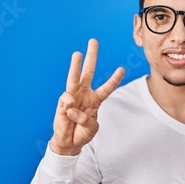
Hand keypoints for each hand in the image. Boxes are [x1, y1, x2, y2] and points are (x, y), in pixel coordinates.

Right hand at [49, 39, 124, 155]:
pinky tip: (69, 112)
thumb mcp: (91, 128)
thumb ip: (85, 119)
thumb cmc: (82, 133)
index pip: (107, 87)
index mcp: (95, 100)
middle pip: (88, 72)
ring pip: (74, 78)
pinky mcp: (62, 104)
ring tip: (77, 54)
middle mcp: (84, 94)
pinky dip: (68, 105)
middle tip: (93, 41)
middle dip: (91, 57)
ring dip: (75, 66)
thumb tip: (71, 106)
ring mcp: (72, 98)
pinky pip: (66, 99)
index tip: (122, 69)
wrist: (69, 142)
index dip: (114, 79)